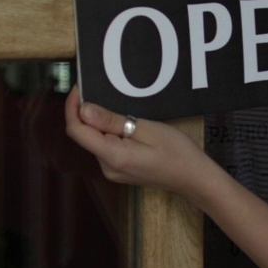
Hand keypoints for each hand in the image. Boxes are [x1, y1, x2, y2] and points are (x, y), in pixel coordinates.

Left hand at [63, 86, 214, 196]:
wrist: (194, 178)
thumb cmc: (178, 153)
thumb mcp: (147, 129)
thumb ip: (113, 121)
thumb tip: (84, 110)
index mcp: (113, 156)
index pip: (77, 131)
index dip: (73, 108)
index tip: (79, 88)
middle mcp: (108, 167)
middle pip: (84, 135)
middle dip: (86, 112)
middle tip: (97, 89)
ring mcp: (113, 170)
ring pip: (95, 140)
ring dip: (99, 121)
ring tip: (116, 104)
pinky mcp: (119, 169)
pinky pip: (105, 147)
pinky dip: (108, 131)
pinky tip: (123, 121)